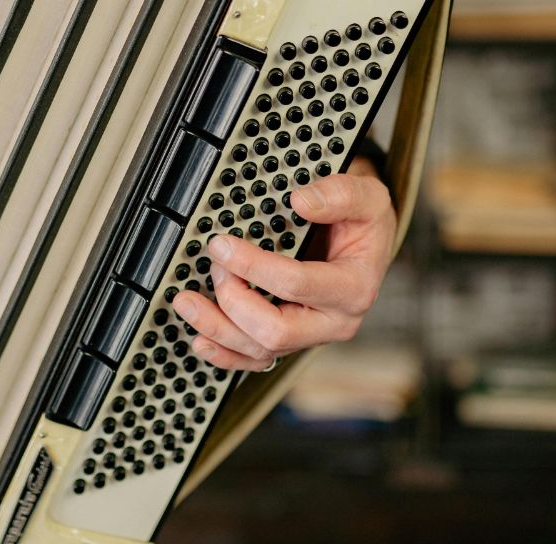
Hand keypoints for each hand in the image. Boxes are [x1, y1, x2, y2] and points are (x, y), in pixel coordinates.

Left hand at [171, 158, 395, 370]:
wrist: (366, 242)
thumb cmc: (364, 223)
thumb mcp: (367, 196)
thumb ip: (340, 194)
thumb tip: (300, 202)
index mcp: (354, 288)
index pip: (296, 284)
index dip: (253, 266)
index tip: (223, 245)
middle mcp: (334, 321)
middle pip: (275, 330)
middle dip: (233, 299)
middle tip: (215, 265)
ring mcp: (312, 335)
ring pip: (260, 350)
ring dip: (218, 328)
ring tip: (187, 302)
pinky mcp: (292, 341)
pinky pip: (256, 360)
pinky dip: (225, 354)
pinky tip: (200, 340)